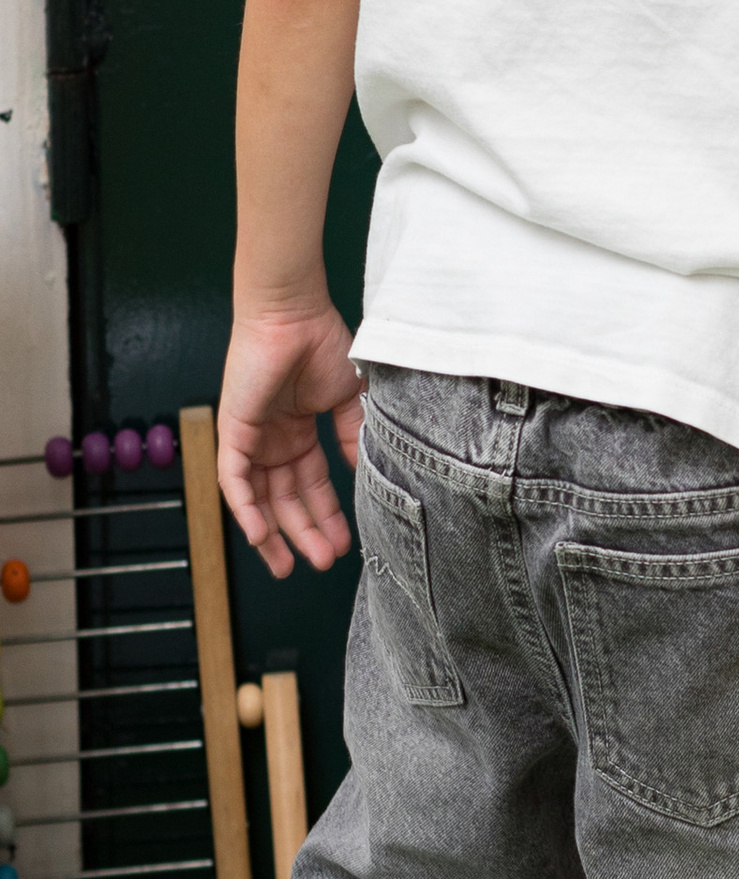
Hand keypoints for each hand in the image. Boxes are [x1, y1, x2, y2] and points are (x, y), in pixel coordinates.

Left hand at [218, 305, 364, 576]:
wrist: (294, 314)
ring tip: (293, 564)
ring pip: (259, 499)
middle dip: (303, 533)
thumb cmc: (323, 344)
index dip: (326, 515)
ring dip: (275, 533)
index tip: (345, 544)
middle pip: (285, 500)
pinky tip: (262, 536)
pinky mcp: (232, 433)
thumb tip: (365, 474)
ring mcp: (251, 439)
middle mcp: (273, 442)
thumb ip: (353, 437)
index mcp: (299, 433)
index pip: (310, 486)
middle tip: (321, 563)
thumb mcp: (348, 400)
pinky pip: (233, 481)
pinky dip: (246, 510)